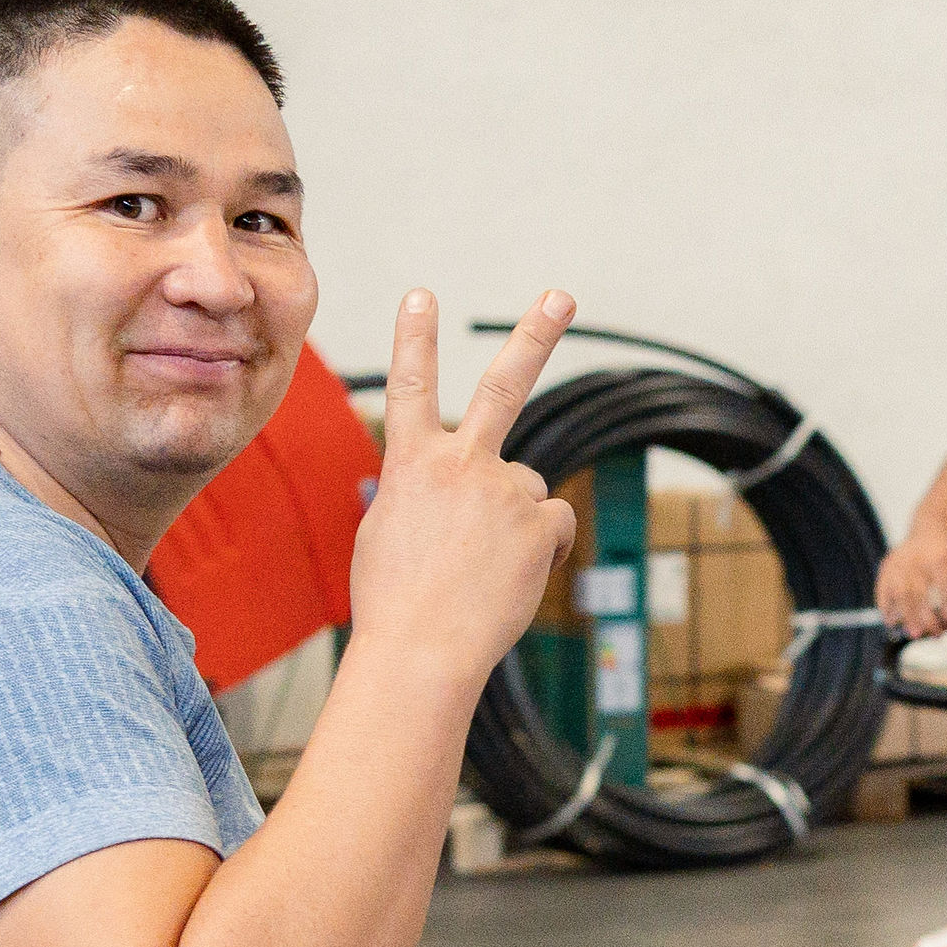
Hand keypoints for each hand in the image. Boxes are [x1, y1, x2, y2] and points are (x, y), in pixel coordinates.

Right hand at [350, 289, 575, 685]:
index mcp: (409, 464)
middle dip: (534, 335)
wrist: (420, 651)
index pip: (410, 387)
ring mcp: (501, 488)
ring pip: (528, 490)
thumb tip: (450, 499)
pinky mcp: (537, 520)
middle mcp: (459, 463)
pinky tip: (511, 576)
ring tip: (483, 569)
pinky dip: (541, 550)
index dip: (414, 339)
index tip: (420, 296)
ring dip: (516, 525)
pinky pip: (553, 524)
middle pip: (502, 386)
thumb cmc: (395, 604)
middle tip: (561, 296)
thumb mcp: (385, 535)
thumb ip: (420, 497)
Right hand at [876, 525, 946, 638]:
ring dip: (907, 618)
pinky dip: (885, 606)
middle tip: (936, 635)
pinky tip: (891, 621)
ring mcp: (900, 562)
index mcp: (940, 560)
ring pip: (900, 595)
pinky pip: (883, 589)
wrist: (932, 523)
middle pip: (920, 597)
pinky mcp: (888, 565)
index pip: (944, 592)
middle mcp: (918, 561)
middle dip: (928, 620)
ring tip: (915, 634)